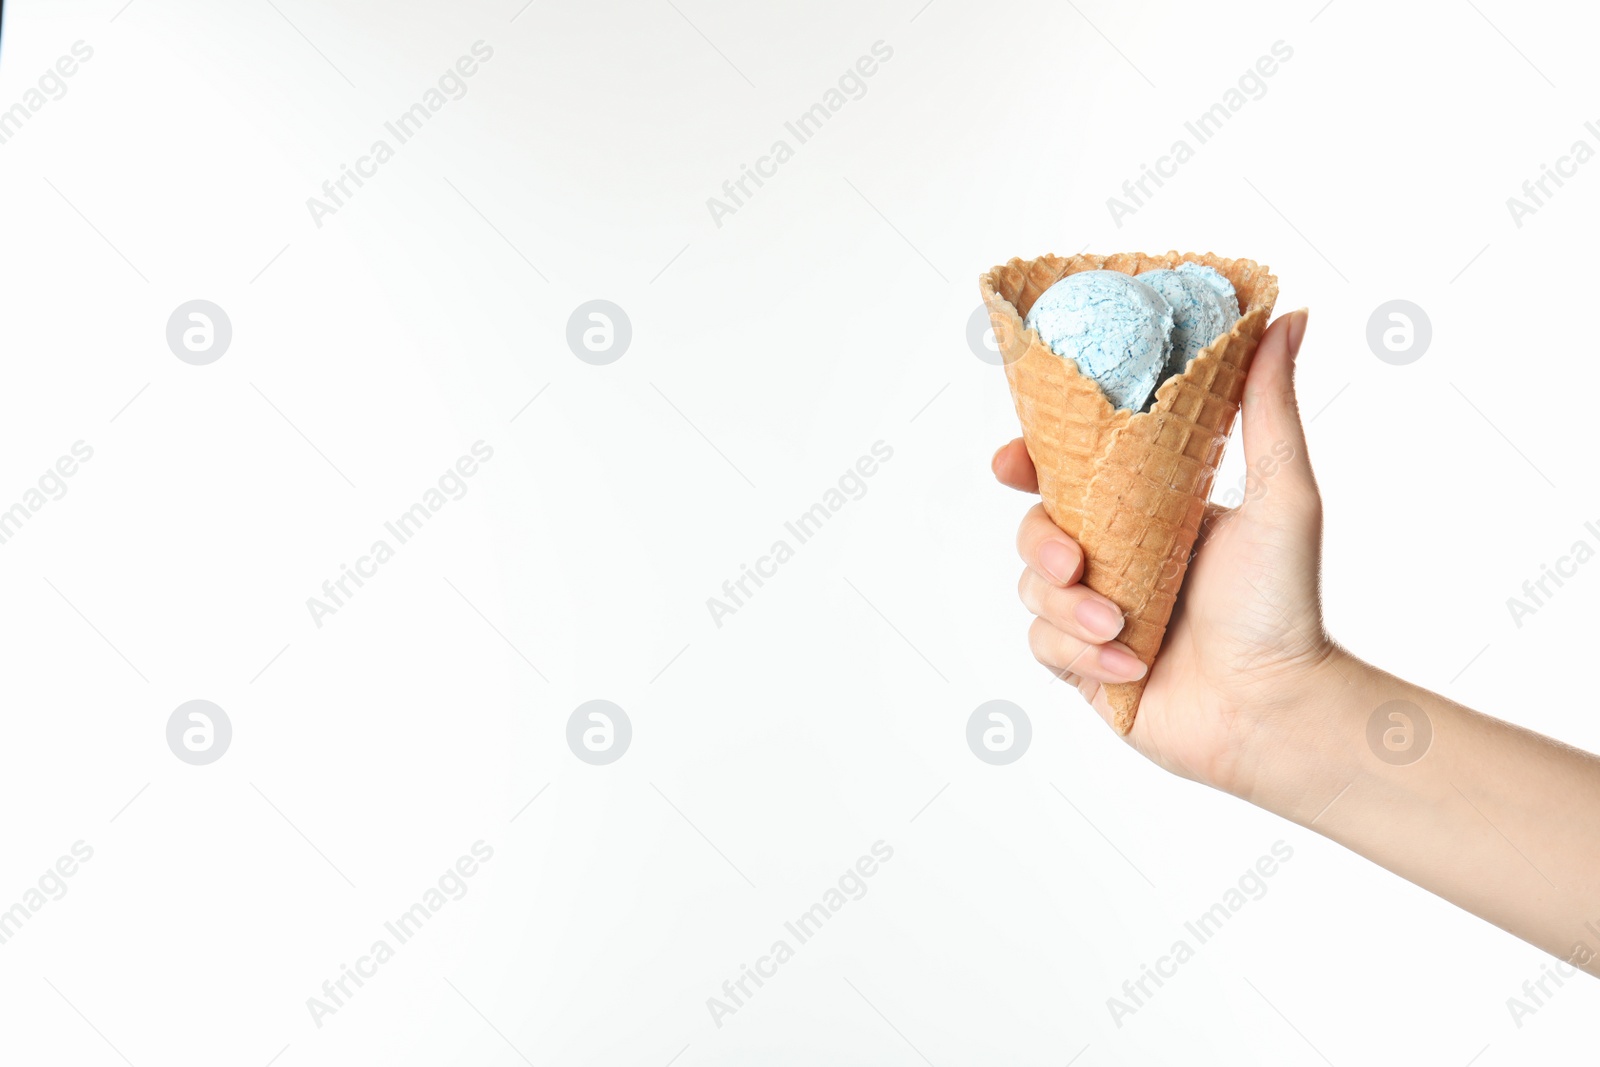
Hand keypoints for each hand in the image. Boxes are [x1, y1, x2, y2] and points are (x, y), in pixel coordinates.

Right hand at [994, 309, 1336, 796]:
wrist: (1275, 709)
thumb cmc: (1284, 606)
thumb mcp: (1283, 495)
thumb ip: (1269, 409)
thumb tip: (1290, 317)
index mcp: (1148, 514)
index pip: (1069, 473)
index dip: (1029, 461)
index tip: (1014, 459)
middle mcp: (1115, 558)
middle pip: (1034, 527)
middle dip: (1040, 540)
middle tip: (1075, 558)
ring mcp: (1095, 612)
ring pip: (1033, 588)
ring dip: (1070, 606)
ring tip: (1120, 624)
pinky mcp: (1084, 666)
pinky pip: (1043, 644)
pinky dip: (1080, 652)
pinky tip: (1130, 663)